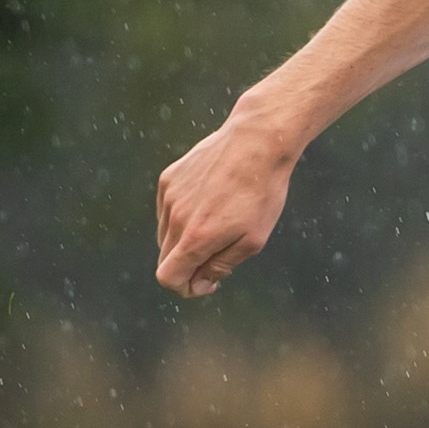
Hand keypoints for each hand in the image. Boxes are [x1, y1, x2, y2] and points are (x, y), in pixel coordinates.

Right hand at [155, 108, 303, 296]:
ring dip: (186, 239)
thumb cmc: (262, 192)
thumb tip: (198, 284)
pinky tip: (212, 201)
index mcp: (196, 237)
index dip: (184, 288)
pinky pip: (168, 209)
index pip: (168, 277)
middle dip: (188, 266)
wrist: (258, 140)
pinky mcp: (169, 178)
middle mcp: (175, 218)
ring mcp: (169, 196)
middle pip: (166, 258)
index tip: (206, 284)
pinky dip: (183, 215)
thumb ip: (221, 265)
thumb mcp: (254, 238)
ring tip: (220, 223)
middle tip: (218, 256)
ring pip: (166, 233)